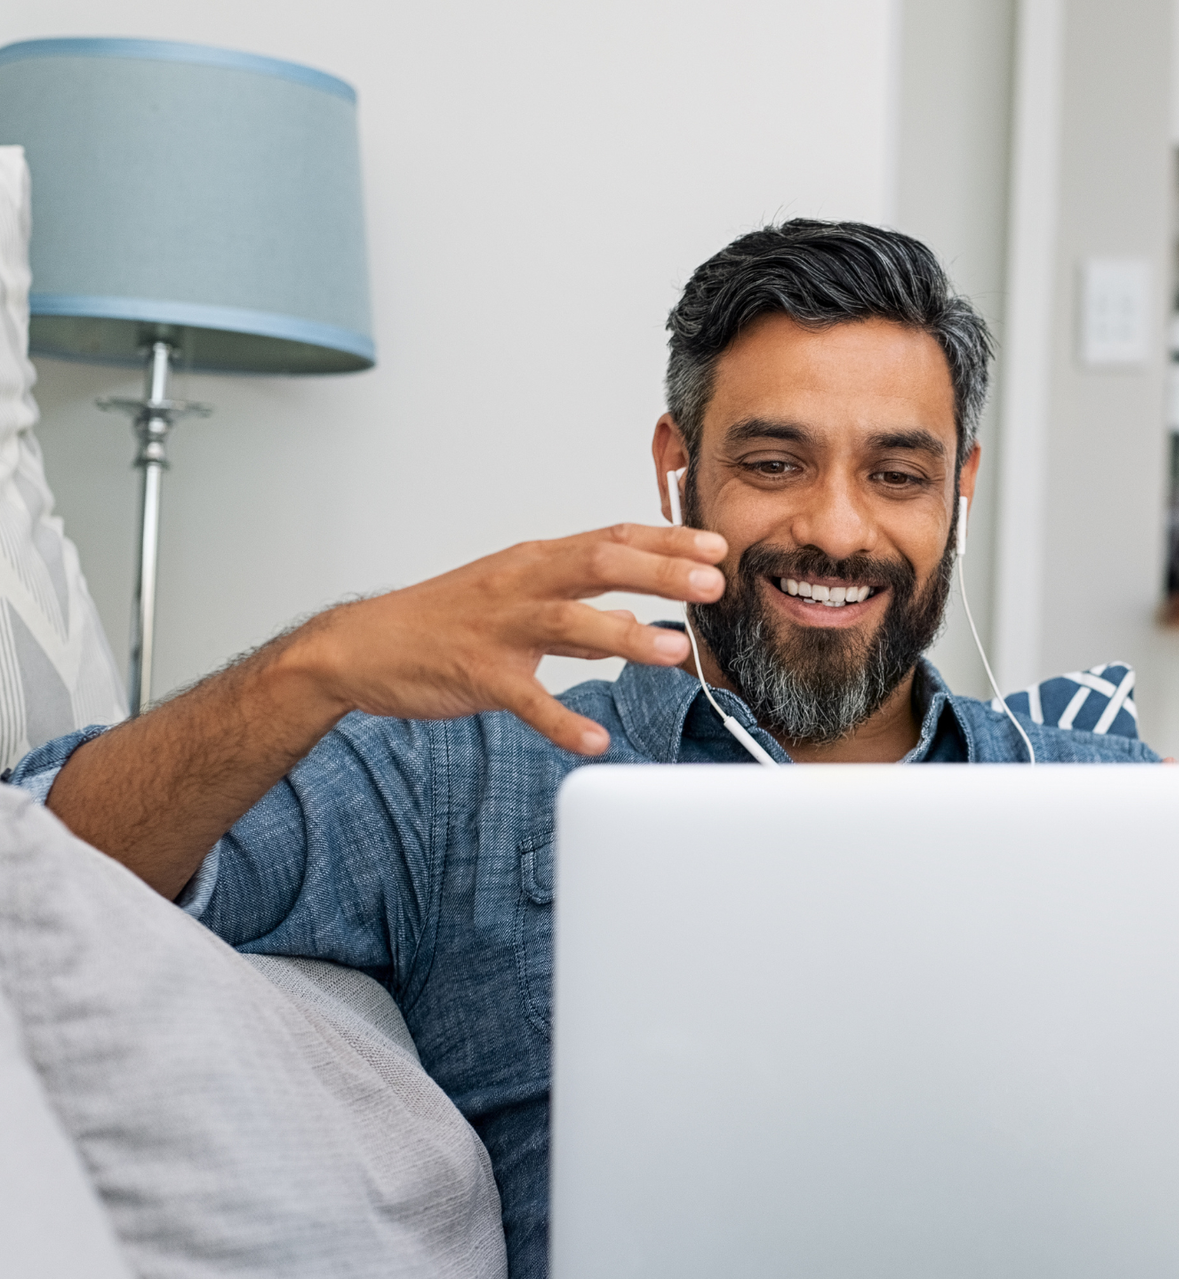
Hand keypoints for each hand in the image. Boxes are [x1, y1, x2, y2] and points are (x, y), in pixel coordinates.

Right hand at [285, 522, 726, 754]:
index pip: (612, 539)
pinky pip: (527, 699)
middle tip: (713, 585)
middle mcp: (521, 583)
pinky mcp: (477, 673)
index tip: (717, 546)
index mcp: (536, 561)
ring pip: (568, 622)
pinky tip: (595, 739)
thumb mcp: (516, 601)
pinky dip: (562, 721)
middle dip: (661, 572)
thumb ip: (578, 614)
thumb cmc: (443, 621)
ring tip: (674, 651)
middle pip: (599, 565)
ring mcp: (498, 627)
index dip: (667, 541)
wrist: (361, 646)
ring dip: (625, 637)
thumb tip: (634, 625)